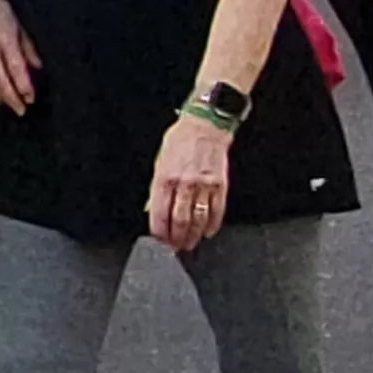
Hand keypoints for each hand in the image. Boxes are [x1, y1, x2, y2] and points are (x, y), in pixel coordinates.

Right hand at [0, 0, 40, 114]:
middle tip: (21, 110)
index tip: (31, 98)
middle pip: (0, 79)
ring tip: (9, 107)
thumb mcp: (22, 28)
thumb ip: (29, 50)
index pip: (15, 68)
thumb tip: (36, 69)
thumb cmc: (4, 12)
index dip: (23, 85)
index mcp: (6, 40)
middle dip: (12, 97)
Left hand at [149, 114, 235, 251]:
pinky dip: (212, 224)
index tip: (159, 240)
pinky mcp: (220, 185)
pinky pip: (217, 210)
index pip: (159, 213)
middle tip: (175, 247)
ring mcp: (204, 185)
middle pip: (179, 220)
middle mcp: (184, 184)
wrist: (205, 126)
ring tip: (189, 243)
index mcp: (164, 178)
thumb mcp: (159, 163)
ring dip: (192, 235)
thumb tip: (151, 210)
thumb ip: (156, 188)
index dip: (159, 231)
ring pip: (198, 219)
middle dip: (176, 238)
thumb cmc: (179, 142)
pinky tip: (207, 232)